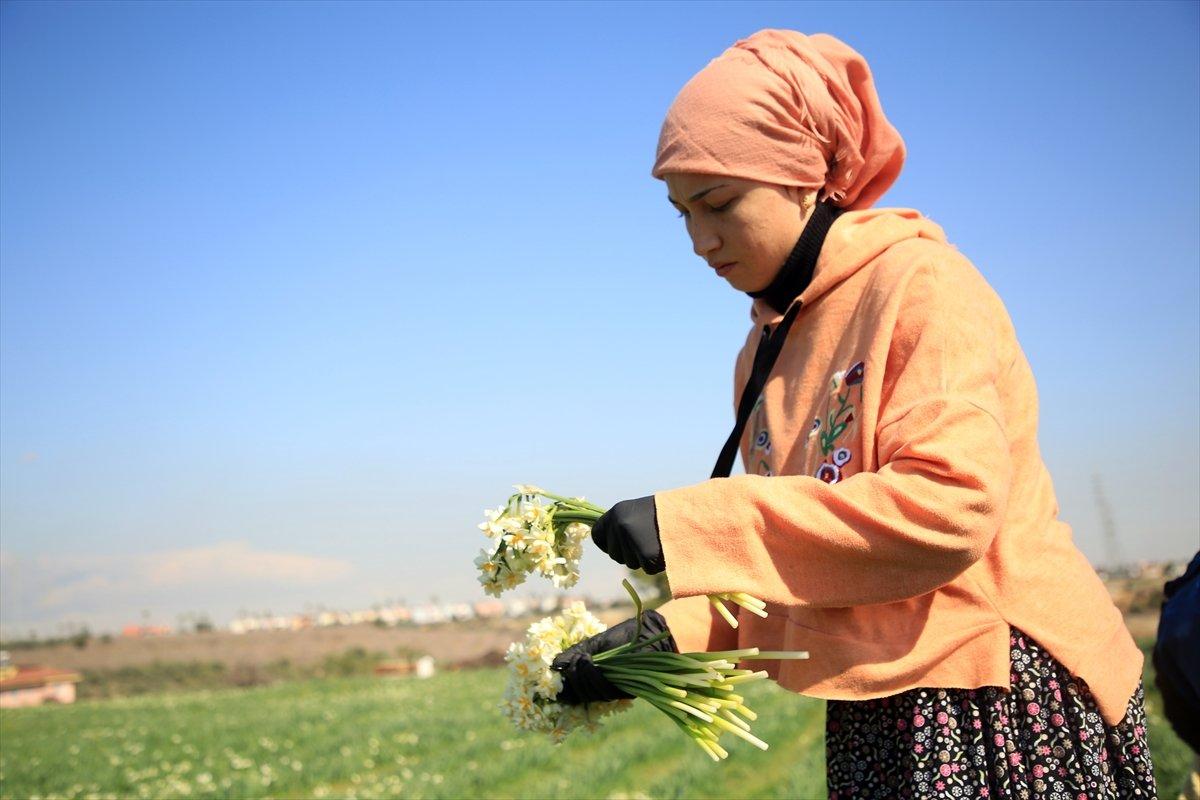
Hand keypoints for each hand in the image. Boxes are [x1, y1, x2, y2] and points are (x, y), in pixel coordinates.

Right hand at [551, 611, 676, 704]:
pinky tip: (592, 664)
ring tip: (583, 660)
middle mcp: (602, 686)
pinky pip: (604, 691)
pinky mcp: (625, 691)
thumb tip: (553, 666)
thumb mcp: (594, 644)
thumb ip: (575, 655)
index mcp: (593, 676)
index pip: (572, 689)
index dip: (562, 686)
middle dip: (573, 678)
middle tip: (575, 661)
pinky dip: (595, 678)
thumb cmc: (623, 637)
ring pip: (590, 693)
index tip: (554, 674)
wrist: (648, 635)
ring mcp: (613, 689)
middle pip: (580, 692)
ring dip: (583, 677)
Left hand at [591, 495, 665, 574]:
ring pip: (630, 563)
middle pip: (615, 554)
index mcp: (616, 512)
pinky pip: (646, 568)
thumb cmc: (664, 514)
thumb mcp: (637, 513)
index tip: (617, 545)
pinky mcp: (646, 555)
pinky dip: (656, 564)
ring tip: (657, 541)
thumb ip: (621, 525)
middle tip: (647, 540)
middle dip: (629, 553)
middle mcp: (619, 525)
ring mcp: (632, 540)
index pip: (597, 536)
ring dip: (643, 558)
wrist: (690, 513)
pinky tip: (664, 549)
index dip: (607, 544)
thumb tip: (605, 544)